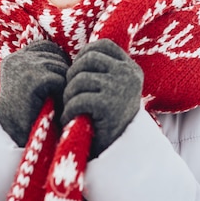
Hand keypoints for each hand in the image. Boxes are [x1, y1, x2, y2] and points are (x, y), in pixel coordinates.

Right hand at [0, 39, 69, 145]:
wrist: (11, 140)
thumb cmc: (28, 116)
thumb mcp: (34, 86)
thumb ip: (45, 69)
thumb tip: (78, 57)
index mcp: (14, 58)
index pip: (47, 47)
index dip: (58, 62)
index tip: (59, 82)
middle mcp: (16, 59)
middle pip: (56, 56)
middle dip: (63, 75)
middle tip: (60, 97)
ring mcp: (23, 67)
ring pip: (61, 67)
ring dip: (64, 86)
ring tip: (57, 104)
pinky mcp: (33, 78)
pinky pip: (60, 79)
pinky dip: (61, 94)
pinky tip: (54, 108)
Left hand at [61, 39, 142, 157]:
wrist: (122, 155)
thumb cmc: (109, 119)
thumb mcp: (112, 89)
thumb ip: (102, 70)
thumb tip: (74, 52)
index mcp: (131, 68)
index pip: (103, 45)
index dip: (84, 54)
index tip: (78, 72)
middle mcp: (129, 75)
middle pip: (88, 59)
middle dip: (72, 76)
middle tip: (70, 94)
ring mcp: (120, 88)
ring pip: (79, 79)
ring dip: (68, 95)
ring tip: (70, 109)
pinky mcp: (109, 105)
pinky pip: (78, 99)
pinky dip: (69, 111)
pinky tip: (70, 121)